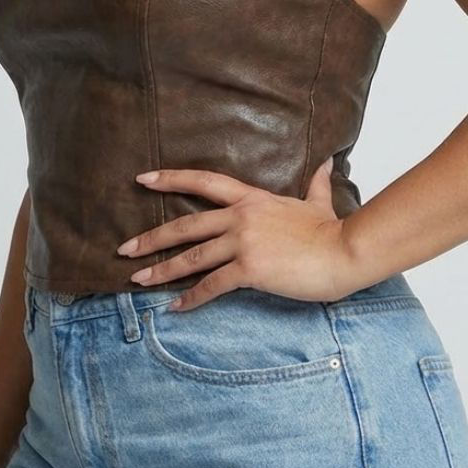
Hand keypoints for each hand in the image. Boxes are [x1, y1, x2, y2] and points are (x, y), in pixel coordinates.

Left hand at [115, 158, 359, 310]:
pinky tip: (174, 308)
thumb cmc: (331, 230)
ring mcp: (243, 243)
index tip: (142, 180)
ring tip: (137, 279)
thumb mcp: (318, 201)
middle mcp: (241, 217)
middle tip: (124, 248)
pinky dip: (190, 298)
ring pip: (192, 257)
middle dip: (151, 238)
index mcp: (252, 198)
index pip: (203, 182)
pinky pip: (212, 286)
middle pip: (186, 224)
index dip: (171, 179)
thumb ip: (317, 182)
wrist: (344, 251)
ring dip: (161, 270)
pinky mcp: (249, 270)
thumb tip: (327, 160)